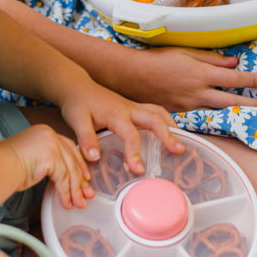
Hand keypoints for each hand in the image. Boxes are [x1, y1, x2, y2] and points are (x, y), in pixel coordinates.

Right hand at [0, 125, 93, 209]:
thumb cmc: (4, 165)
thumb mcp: (30, 158)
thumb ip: (46, 162)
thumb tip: (61, 178)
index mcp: (44, 131)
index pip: (67, 147)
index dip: (77, 163)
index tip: (85, 177)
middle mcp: (49, 134)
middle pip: (72, 158)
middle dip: (80, 179)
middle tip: (87, 194)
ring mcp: (50, 143)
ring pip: (69, 170)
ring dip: (75, 190)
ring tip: (78, 203)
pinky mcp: (50, 156)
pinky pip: (63, 178)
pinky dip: (66, 193)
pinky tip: (66, 203)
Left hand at [60, 82, 183, 174]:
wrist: (78, 87)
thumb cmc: (78, 104)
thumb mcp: (76, 120)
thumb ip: (85, 139)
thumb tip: (94, 159)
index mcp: (116, 114)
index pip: (130, 134)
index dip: (135, 152)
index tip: (138, 170)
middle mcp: (129, 108)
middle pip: (154, 118)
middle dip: (168, 134)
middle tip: (178, 151)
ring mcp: (133, 106)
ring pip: (158, 112)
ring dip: (171, 125)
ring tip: (180, 142)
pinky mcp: (133, 107)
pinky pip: (154, 111)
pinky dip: (165, 120)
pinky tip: (168, 131)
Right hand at [120, 47, 256, 112]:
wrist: (134, 77)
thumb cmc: (159, 60)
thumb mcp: (186, 52)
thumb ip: (211, 59)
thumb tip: (233, 63)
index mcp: (201, 74)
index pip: (234, 79)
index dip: (253, 80)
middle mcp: (198, 92)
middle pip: (231, 100)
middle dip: (252, 103)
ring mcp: (190, 105)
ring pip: (219, 110)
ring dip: (237, 111)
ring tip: (252, 112)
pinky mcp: (182, 113)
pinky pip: (203, 115)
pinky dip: (216, 116)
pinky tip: (224, 116)